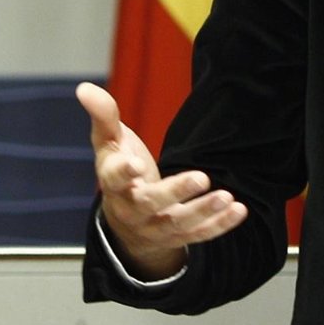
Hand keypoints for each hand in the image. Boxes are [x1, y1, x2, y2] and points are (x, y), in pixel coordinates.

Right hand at [77, 82, 247, 279]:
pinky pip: (199, 235)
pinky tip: (239, 210)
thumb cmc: (119, 172)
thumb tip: (84, 87)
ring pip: (179, 223)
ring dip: (203, 212)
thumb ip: (104, 116)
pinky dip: (220, 225)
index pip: (114, 180)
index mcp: (114, 184)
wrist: (126, 222)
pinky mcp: (178, 237)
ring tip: (225, 196)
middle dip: (176, 192)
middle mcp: (133, 209)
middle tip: (201, 177)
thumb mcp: (109, 144)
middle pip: (152, 204)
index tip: (136, 164)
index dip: (124, 173)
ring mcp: (156, 226)